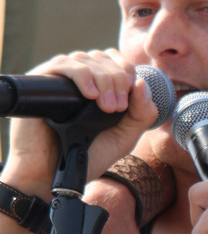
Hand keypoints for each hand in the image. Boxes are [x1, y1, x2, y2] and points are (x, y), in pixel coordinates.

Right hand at [4, 49, 158, 193]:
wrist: (52, 176)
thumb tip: (142, 82)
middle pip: (103, 57)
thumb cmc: (87, 156)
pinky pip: (61, 64)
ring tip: (107, 107)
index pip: (116, 60)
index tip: (130, 95)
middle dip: (117, 79)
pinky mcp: (40, 83)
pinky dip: (81, 74)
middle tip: (116, 108)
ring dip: (103, 78)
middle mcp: (80, 78)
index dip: (127, 71)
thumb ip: (141, 115)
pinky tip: (89, 94)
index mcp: (99, 85)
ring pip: (85, 58)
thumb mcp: (124, 137)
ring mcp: (60, 80)